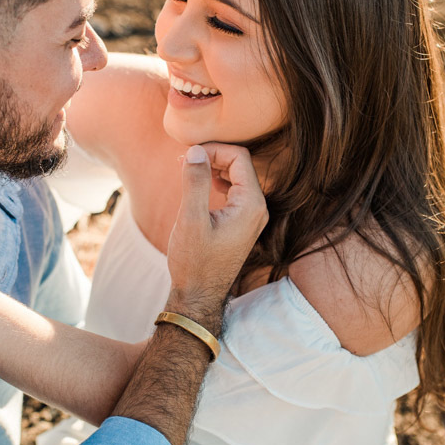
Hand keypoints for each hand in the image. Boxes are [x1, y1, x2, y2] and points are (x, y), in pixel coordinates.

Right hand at [166, 144, 267, 318]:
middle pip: (241, 164)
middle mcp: (258, 209)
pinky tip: (203, 186)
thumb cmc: (194, 262)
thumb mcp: (190, 220)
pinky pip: (236, 191)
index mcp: (251, 205)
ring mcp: (253, 217)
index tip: (188, 155)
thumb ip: (195, 182)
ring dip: (215, 168)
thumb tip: (196, 151)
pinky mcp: (243, 223)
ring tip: (191, 170)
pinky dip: (219, 181)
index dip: (214, 149)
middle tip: (186, 160)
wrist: (199, 295)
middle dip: (214, 156)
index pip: (239, 157)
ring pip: (239, 176)